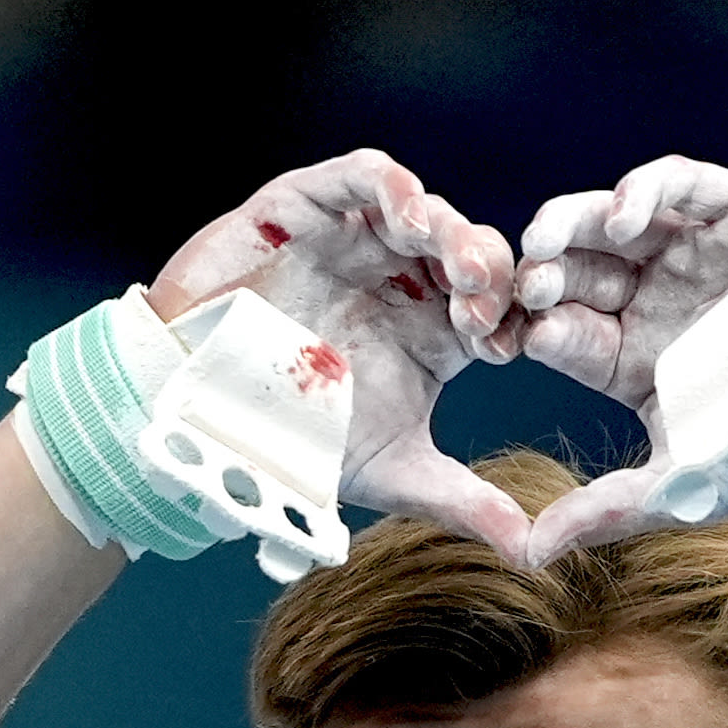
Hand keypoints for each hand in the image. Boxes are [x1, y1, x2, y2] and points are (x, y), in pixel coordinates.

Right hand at [148, 150, 529, 560]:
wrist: (194, 414)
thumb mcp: (389, 472)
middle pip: (470, 253)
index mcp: (433, 332)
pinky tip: (410, 217)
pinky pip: (360, 175)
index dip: (510, 320)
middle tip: (486, 305)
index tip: (505, 349)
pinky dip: (392, 184)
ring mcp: (359, 240)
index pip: (495, 308)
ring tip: (460, 268)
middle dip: (490, 274)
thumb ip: (461, 501)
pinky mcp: (308, 208)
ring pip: (426, 210)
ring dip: (452, 231)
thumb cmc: (288, 437)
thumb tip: (533, 552)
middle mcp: (404, 280)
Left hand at [513, 157, 727, 561]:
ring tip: (549, 240)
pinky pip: (680, 183)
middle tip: (526, 286)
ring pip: (613, 220)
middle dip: (543, 274)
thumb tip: (530, 554)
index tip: (520, 340)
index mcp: (634, 358)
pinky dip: (643, 188)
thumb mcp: (686, 485)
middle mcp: (655, 300)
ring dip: (573, 221)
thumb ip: (609, 510)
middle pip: (576, 272)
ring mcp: (693, 253)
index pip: (566, 334)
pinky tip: (624, 219)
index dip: (536, 332)